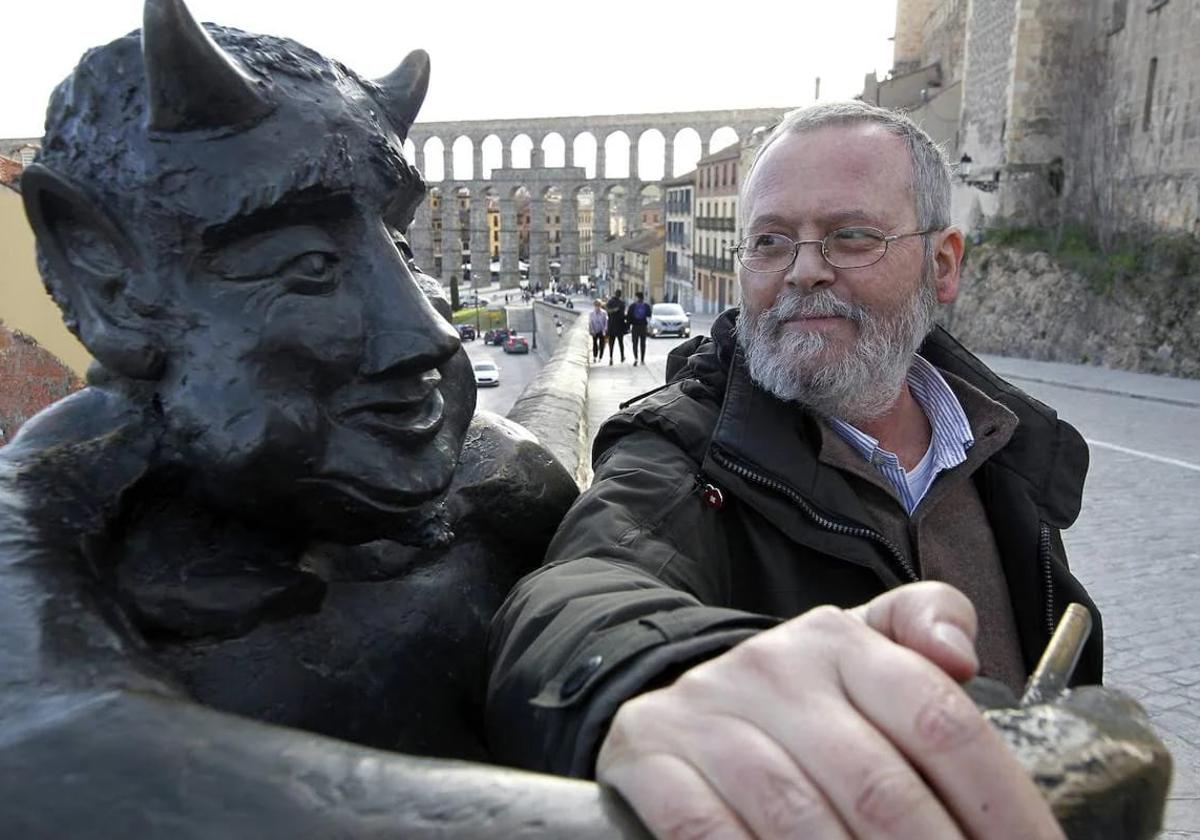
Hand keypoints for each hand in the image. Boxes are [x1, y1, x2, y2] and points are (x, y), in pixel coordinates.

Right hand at [595, 582, 1062, 838]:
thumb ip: (926, 623)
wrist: (683, 697)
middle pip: (880, 789)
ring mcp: (706, 711)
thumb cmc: (802, 696)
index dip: (1003, 808)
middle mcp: (773, 666)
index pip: (941, 723)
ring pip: (799, 820)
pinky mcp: (649, 752)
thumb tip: (959, 654)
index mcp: (841, 640)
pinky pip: (704, 831)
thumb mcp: (864, 646)